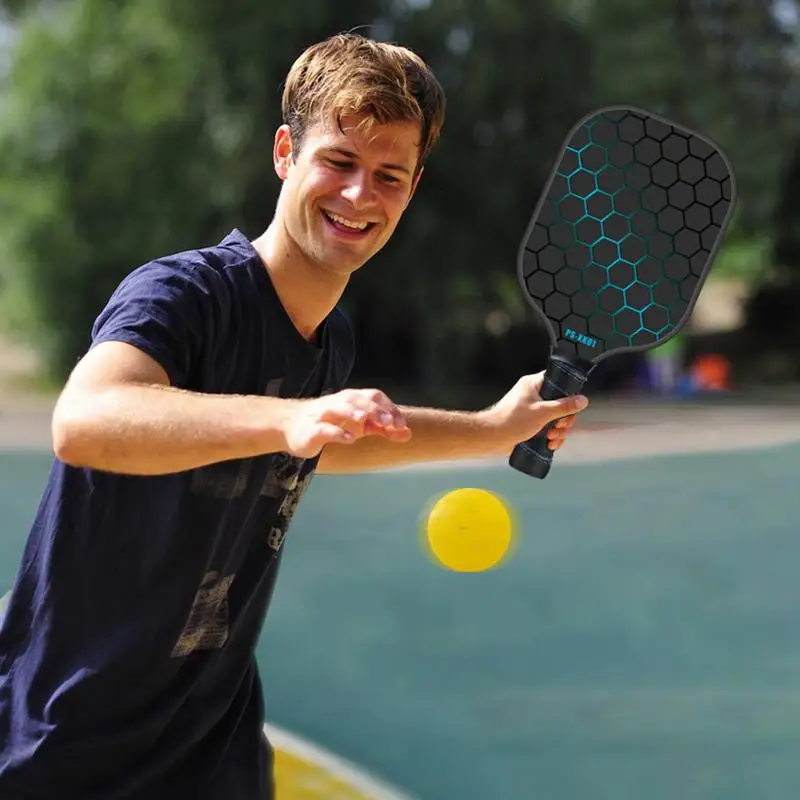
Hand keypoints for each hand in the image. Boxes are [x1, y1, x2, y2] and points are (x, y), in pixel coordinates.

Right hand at [283, 388, 411, 458]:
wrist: (291, 427)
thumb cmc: (331, 424)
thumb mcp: (359, 425)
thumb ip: (382, 428)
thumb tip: (408, 433)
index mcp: (352, 400)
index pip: (374, 396)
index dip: (388, 408)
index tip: (400, 425)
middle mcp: (339, 403)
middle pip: (358, 399)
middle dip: (374, 409)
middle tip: (389, 421)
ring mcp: (323, 415)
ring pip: (339, 408)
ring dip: (354, 413)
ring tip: (366, 421)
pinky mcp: (311, 429)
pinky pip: (324, 428)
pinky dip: (338, 432)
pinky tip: (349, 438)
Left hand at [481, 372, 588, 452]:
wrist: (492, 438)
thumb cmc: (512, 421)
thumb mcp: (542, 412)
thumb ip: (564, 406)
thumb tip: (582, 400)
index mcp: (533, 385)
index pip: (557, 381)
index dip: (567, 393)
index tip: (569, 407)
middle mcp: (534, 396)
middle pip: (561, 404)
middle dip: (563, 420)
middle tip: (558, 427)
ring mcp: (533, 411)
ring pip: (556, 419)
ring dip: (558, 431)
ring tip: (550, 438)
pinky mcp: (532, 426)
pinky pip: (549, 429)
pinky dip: (552, 437)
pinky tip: (550, 445)